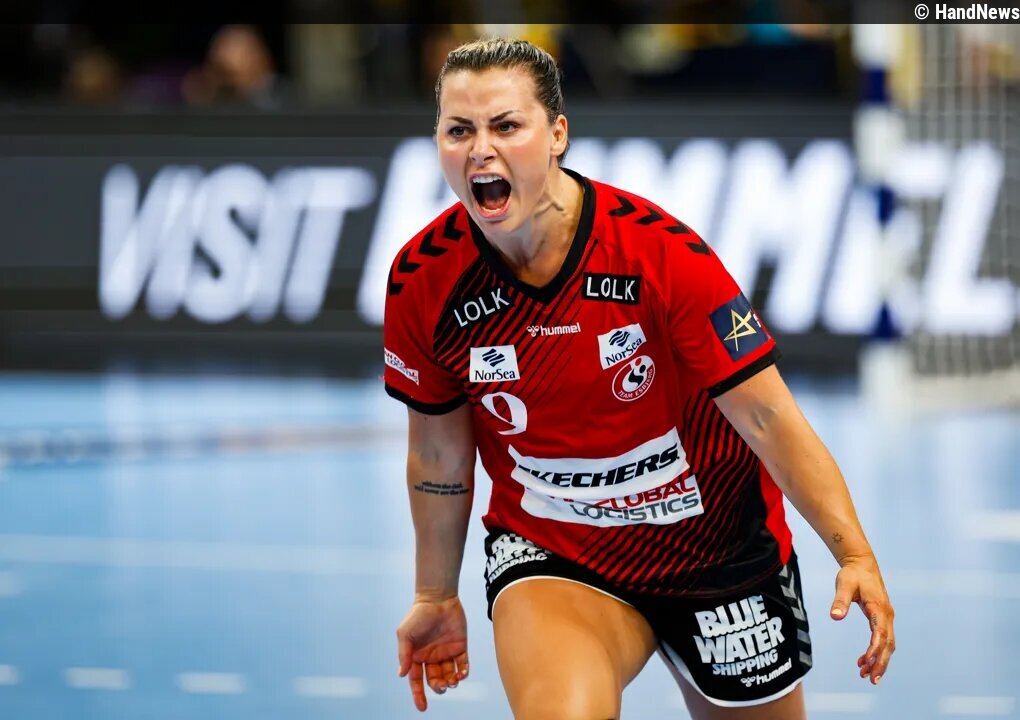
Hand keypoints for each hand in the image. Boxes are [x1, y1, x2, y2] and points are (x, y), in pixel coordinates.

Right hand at [397, 596, 469, 711]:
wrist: (438, 598)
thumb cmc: (418, 615)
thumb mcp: (405, 634)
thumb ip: (404, 655)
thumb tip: (402, 675)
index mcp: (417, 657)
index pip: (417, 681)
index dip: (418, 695)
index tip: (422, 707)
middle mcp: (432, 657)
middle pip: (435, 681)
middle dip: (438, 687)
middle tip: (441, 685)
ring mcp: (446, 653)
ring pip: (450, 676)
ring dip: (451, 682)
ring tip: (453, 680)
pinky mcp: (460, 647)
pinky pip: (463, 665)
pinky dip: (464, 673)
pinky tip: (461, 673)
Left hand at [829, 554, 895, 684]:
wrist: (862, 565)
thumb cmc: (852, 574)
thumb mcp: (843, 584)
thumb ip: (840, 600)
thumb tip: (835, 617)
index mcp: (879, 608)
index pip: (879, 633)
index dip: (874, 649)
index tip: (865, 663)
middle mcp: (887, 615)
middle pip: (888, 643)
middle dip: (880, 662)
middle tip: (870, 679)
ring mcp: (887, 618)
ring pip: (888, 644)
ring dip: (879, 660)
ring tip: (866, 675)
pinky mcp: (883, 619)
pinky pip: (883, 639)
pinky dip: (876, 652)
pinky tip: (863, 661)